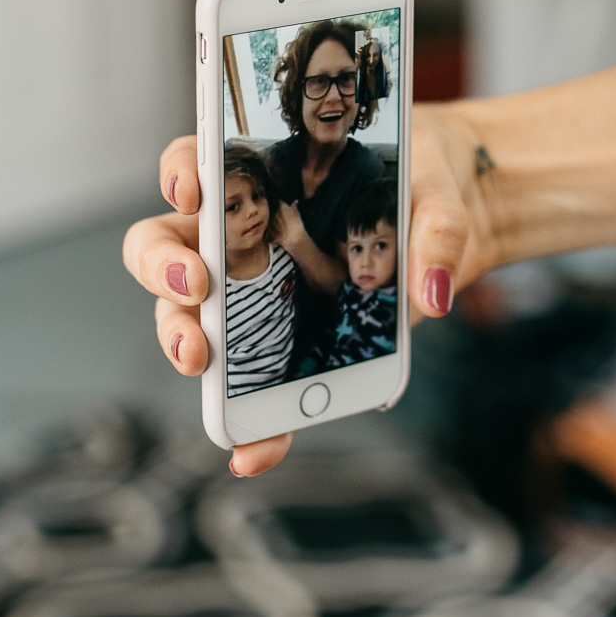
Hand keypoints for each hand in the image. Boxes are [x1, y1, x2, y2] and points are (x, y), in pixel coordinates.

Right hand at [123, 104, 497, 476]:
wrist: (449, 220)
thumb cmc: (424, 185)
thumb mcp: (439, 190)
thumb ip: (437, 227)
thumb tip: (431, 292)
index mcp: (262, 177)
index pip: (199, 164)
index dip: (183, 174)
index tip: (193, 191)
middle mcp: (240, 234)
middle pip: (168, 245)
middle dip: (166, 268)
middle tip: (196, 287)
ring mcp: (254, 293)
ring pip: (188, 316)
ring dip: (182, 339)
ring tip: (201, 361)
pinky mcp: (285, 344)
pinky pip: (251, 388)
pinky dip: (248, 425)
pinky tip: (250, 452)